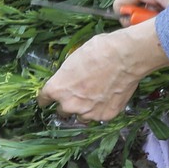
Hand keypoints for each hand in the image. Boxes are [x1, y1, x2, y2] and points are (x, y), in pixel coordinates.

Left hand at [38, 25, 167, 121]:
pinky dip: (101, 109)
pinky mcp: (105, 116)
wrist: (125, 57)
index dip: (46, 99)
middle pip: (62, 111)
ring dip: (84, 109)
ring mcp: (88, 113)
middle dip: (67, 104)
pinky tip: (107, 97)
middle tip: (78, 93)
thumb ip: (67, 76)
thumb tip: (69, 79)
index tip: (48, 99)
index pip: (43, 100)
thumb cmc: (99, 51)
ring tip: (95, 96)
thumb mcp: (74, 59)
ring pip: (81, 116)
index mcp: (57, 88)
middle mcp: (70, 104)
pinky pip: (99, 116)